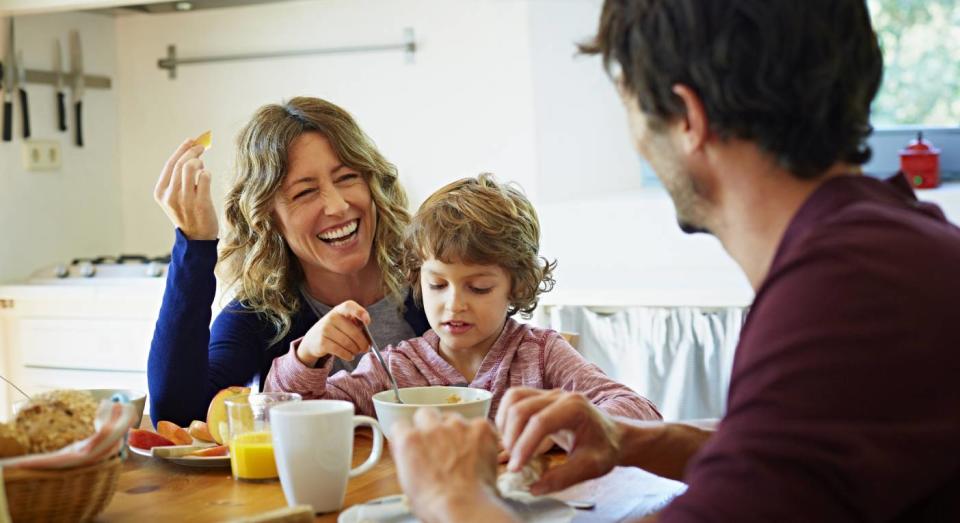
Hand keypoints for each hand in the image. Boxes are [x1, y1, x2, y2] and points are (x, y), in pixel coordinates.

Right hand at [153, 139, 217, 239]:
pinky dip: (207, 173)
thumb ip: (180, 177)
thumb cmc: (188, 213)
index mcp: (160, 192)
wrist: (196, 238)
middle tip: (202, 146)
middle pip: (181, 163)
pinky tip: (207, 177)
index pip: (170, 164)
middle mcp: (170, 195)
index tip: (191, 140)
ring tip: (203, 167)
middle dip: (193, 151)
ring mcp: (185, 199)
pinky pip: (205, 177)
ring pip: (191, 167)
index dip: (181, 149)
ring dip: (199, 162)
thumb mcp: (175, 196)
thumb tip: (192, 152)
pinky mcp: (200, 203)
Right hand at [296, 300, 370, 366]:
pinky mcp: (322, 342)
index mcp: (340, 309)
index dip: (360, 312)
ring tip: (357, 352)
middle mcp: (331, 317)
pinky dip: (348, 356)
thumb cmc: (336, 330)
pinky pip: (341, 351)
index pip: (349, 306)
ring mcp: (325, 329)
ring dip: (356, 350)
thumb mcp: (344, 323)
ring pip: (348, 344)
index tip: (368, 322)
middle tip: (366, 348)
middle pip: (354, 332)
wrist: (313, 339)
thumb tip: (368, 340)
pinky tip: (350, 356)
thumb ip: (357, 326)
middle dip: (363, 343)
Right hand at [393, 408, 516, 522]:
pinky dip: (478, 435)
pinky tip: (478, 452)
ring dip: (455, 430)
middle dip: (430, 425)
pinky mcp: (480, 428)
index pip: (401, 424)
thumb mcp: (407, 483)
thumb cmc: (436, 504)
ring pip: (453, 417)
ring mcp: (457, 425)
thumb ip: (406, 458)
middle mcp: (431, 427)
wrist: (465, 507)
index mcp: (409, 441)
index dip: (408, 434)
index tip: (414, 442)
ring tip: (461, 452)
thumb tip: (407, 451)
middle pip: (426, 413)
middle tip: (438, 443)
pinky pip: (478, 424)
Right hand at [496, 387, 622, 494]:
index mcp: (575, 408)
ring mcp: (549, 393)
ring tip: (511, 449)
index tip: (517, 469)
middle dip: (512, 438)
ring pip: (514, 399)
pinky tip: (512, 437)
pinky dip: (507, 417)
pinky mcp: (540, 397)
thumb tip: (534, 488)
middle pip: (522, 408)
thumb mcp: (590, 467)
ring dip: (505, 424)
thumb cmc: (604, 449)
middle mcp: (560, 395)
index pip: (540, 422)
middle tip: (514, 464)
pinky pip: (515, 399)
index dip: (524, 446)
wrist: (613, 435)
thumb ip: (563, 478)